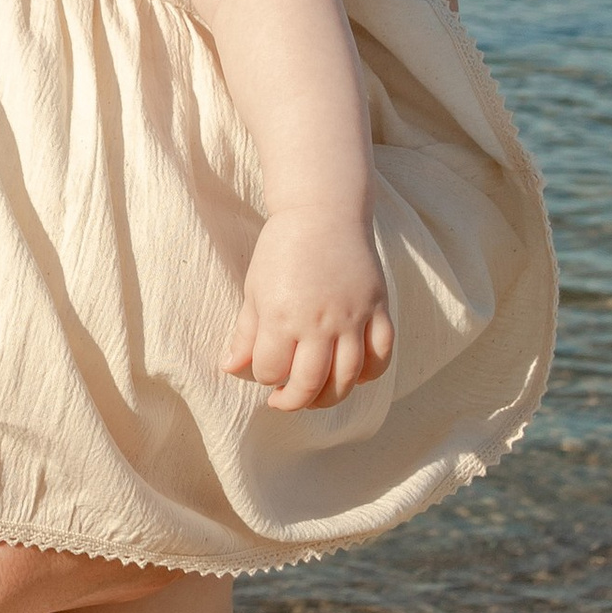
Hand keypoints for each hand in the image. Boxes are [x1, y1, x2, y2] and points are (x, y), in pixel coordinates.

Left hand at [225, 205, 394, 408]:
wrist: (324, 211)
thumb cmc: (282, 248)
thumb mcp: (255, 287)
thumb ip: (246, 332)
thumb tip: (230, 368)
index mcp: (282, 316)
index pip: (271, 370)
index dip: (264, 377)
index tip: (264, 370)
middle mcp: (320, 321)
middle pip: (310, 383)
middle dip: (293, 401)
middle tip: (284, 400)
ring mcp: (353, 317)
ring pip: (348, 377)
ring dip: (330, 397)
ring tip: (316, 396)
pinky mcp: (378, 308)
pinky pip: (381, 355)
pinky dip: (370, 374)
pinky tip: (355, 376)